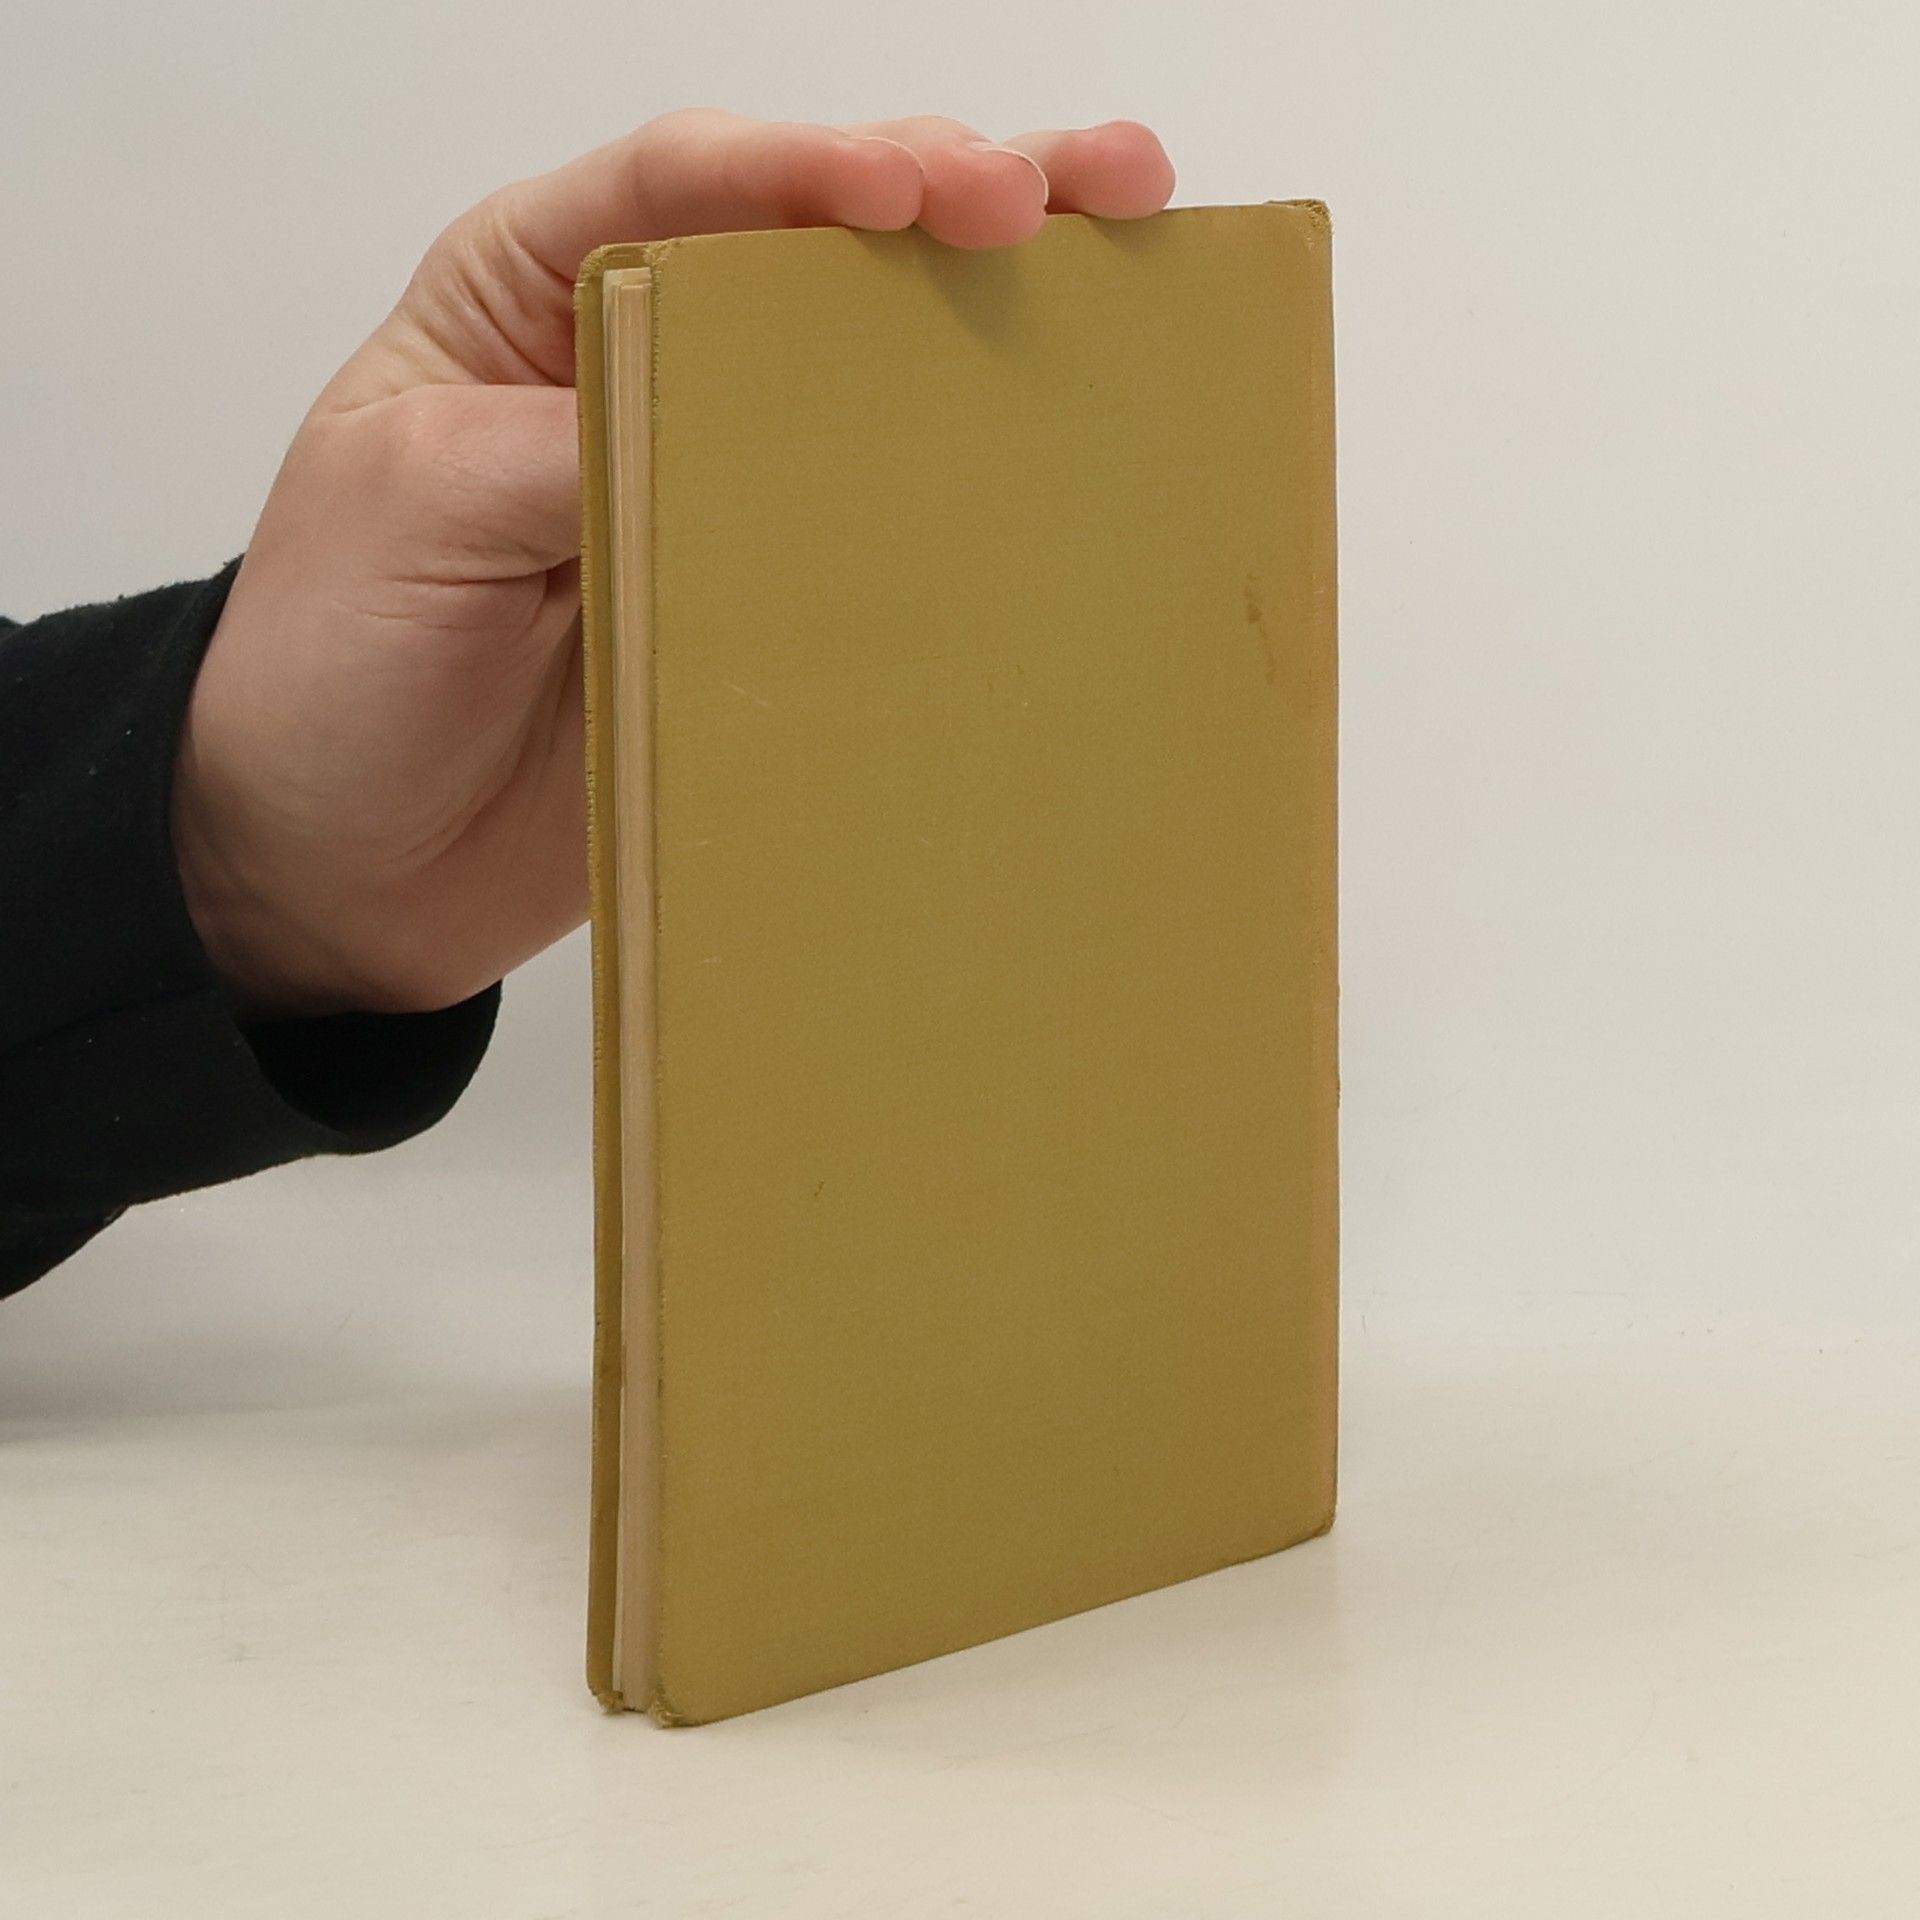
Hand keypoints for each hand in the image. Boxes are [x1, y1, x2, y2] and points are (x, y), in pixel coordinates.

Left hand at [171, 111, 1176, 1019]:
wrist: (343, 869)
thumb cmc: (330, 672)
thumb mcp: (410, 512)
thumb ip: (564, 440)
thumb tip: (742, 425)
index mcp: (532, 298)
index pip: (683, 187)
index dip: (810, 170)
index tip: (923, 191)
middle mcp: (645, 369)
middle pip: (815, 249)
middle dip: (955, 195)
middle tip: (1080, 192)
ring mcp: (718, 490)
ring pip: (873, 374)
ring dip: (999, 310)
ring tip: (1130, 251)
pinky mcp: (763, 606)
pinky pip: (878, 535)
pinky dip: (973, 490)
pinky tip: (1067, 449)